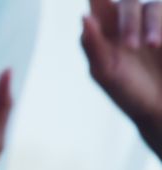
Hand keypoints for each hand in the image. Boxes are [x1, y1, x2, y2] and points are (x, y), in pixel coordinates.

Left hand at [82, 0, 161, 157]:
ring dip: (152, 24)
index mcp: (105, 31)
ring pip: (152, 7)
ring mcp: (153, 24)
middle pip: (127, 3)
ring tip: (154, 46)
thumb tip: (83, 16)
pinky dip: (161, 26)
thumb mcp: (106, 73)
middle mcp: (128, 22)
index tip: (98, 0)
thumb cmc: (130, 93)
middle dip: (129, 20)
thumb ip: (93, 45)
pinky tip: (160, 44)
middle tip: (132, 46)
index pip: (97, 2)